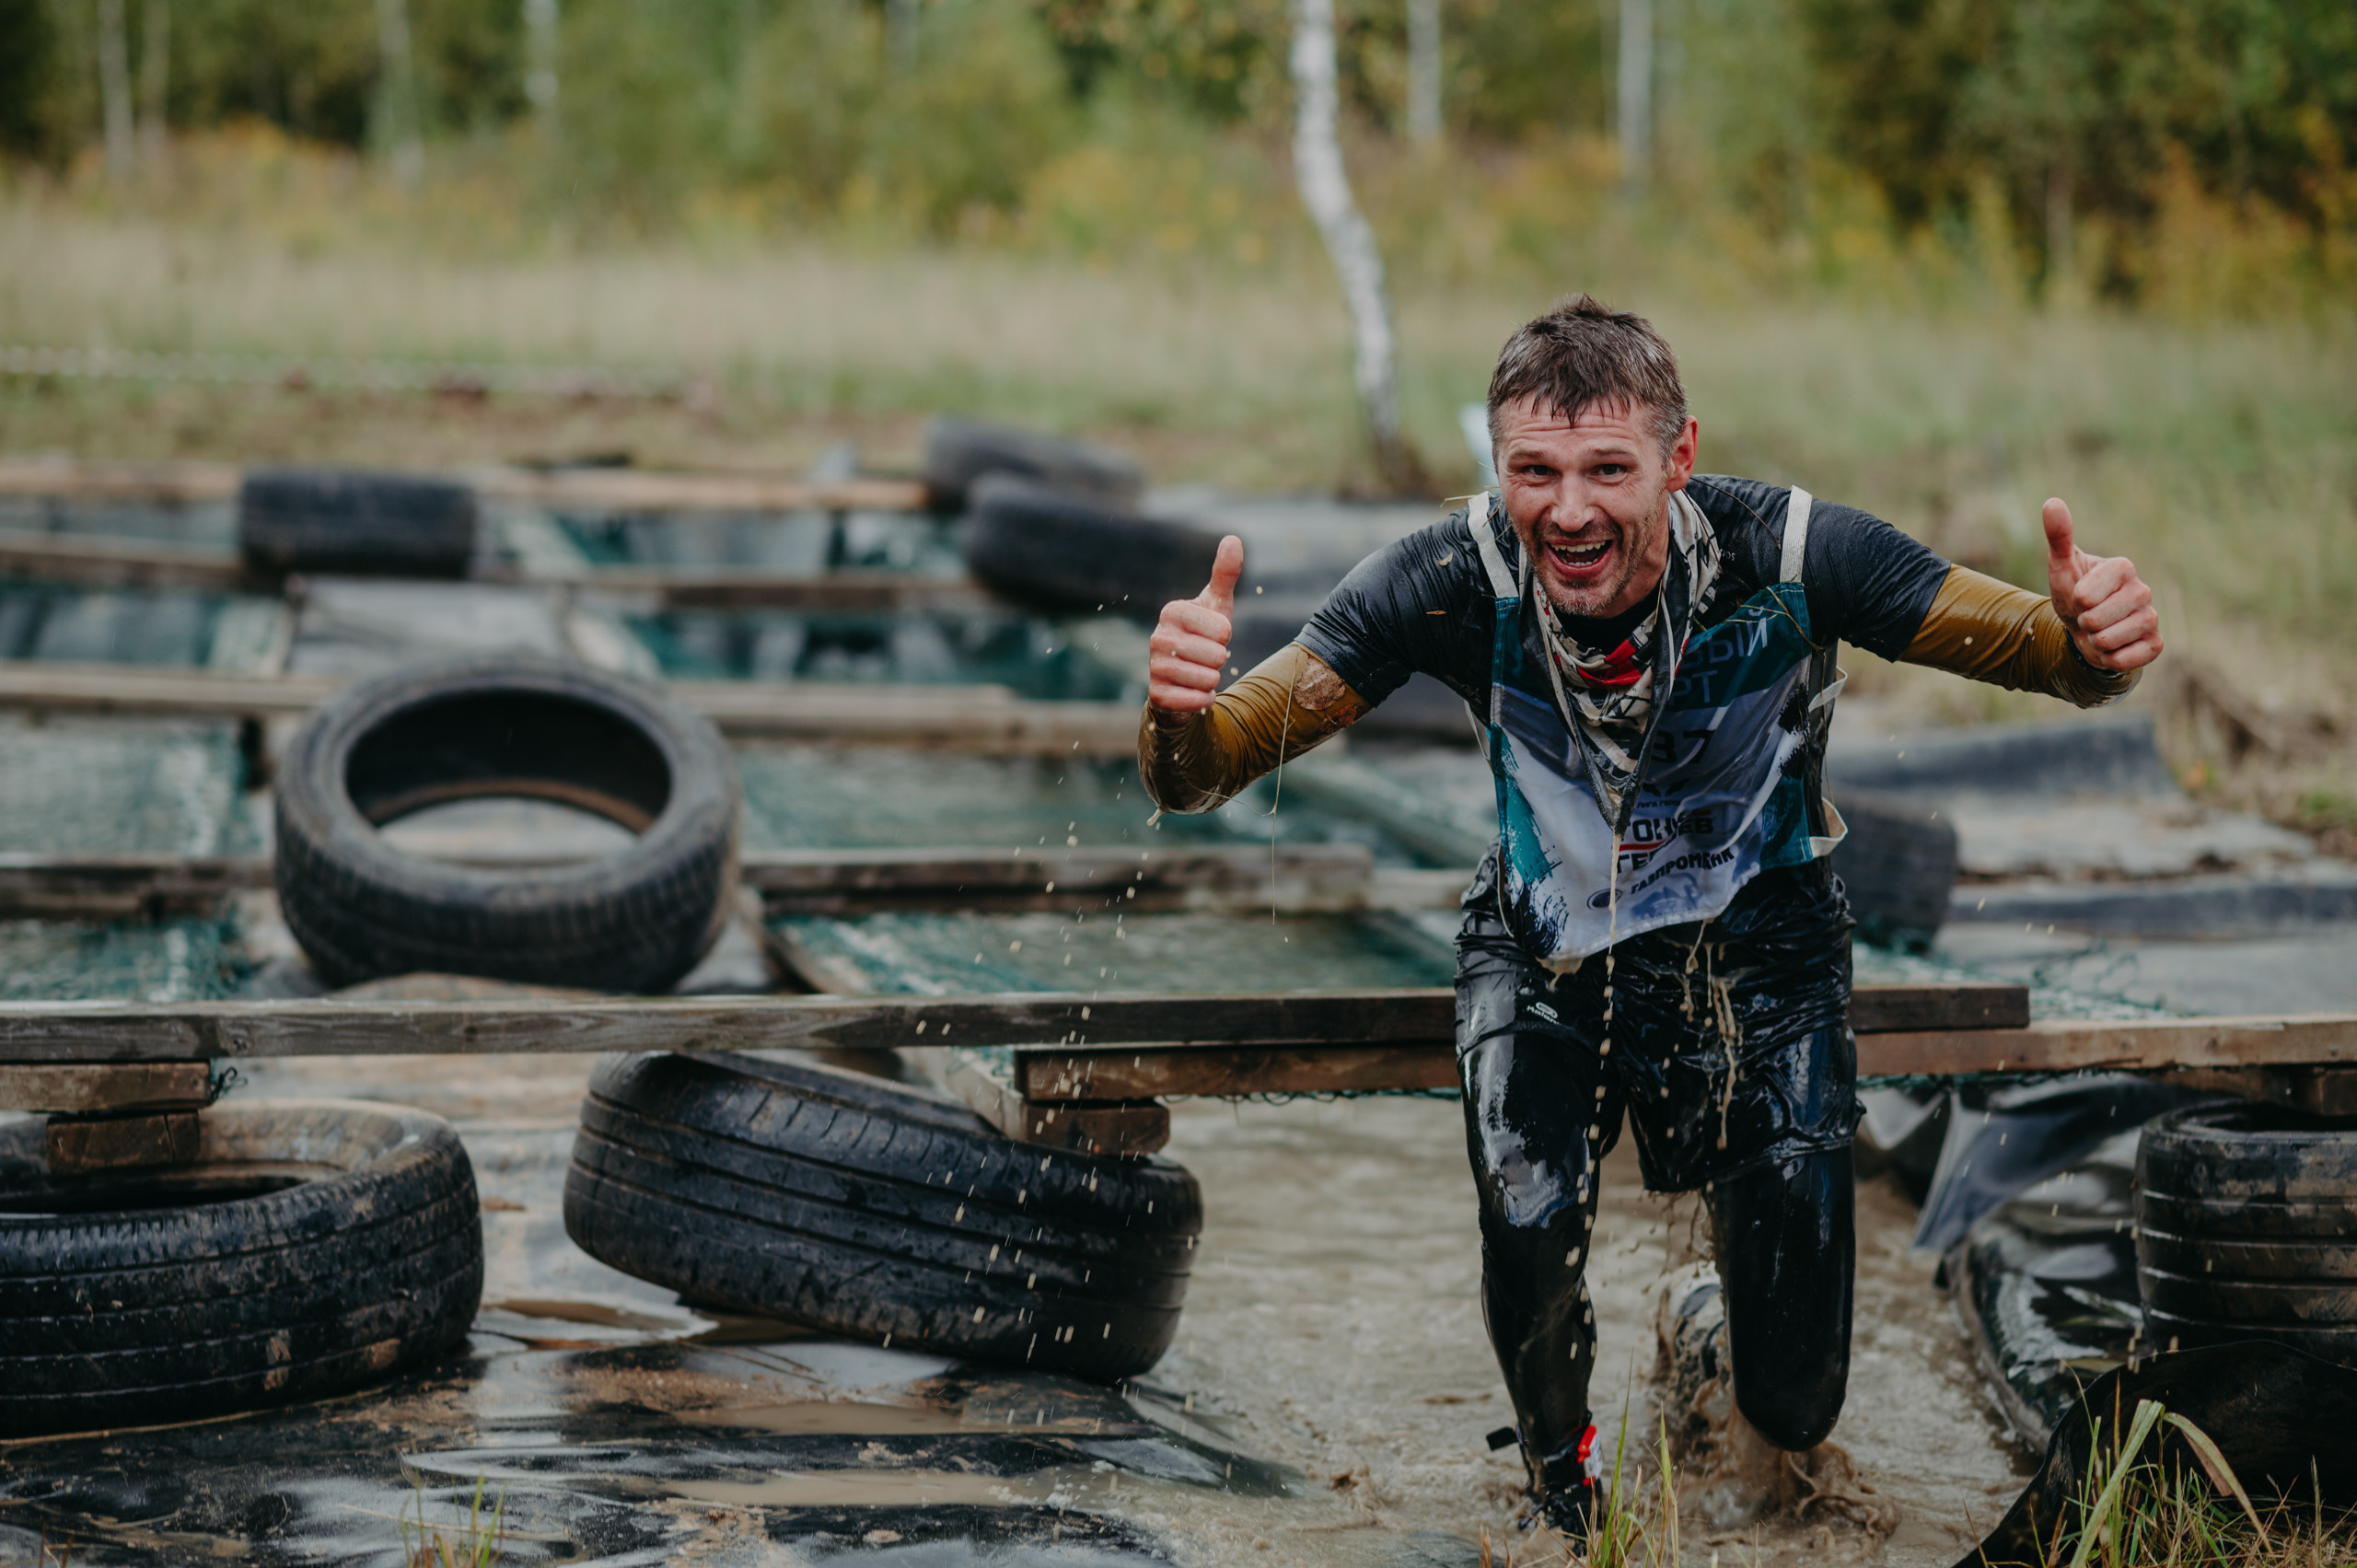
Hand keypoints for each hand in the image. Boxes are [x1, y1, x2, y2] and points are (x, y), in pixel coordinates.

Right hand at [1148, 535, 1243, 715]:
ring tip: (1199, 673)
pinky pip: (1198, 700)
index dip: (1225, 637)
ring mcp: (1155, 666)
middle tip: (1205, 657)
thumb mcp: (1217, 605)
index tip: (1210, 636)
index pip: (1224, 630)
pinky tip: (1194, 692)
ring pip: (1209, 679)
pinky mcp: (1157, 695)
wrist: (1182, 679)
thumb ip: (1225, 574)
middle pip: (1217, 655)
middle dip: (1219, 661)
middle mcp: (1158, 637)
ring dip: (1212, 680)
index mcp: (1172, 611)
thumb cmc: (1204, 636)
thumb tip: (1233, 539)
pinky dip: (1205, 700)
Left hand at [2044, 498, 2161, 671]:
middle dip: (2082, 623)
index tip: (2079, 597)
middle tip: (2087, 616)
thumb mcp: (2062, 566)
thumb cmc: (2074, 592)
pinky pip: (2127, 659)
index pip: (2087, 594)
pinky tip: (2112, 648)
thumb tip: (2052, 502)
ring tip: (2097, 631)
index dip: (2075, 601)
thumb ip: (2058, 536)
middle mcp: (2143, 590)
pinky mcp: (2155, 644)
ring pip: (2109, 640)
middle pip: (2097, 619)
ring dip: (2094, 642)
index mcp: (2123, 568)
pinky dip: (2110, 659)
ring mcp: (2151, 617)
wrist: (2085, 628)